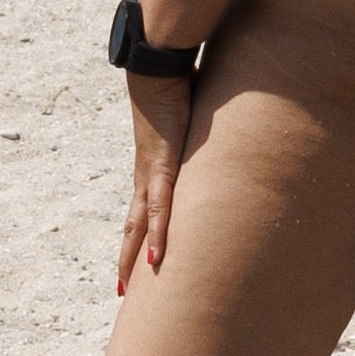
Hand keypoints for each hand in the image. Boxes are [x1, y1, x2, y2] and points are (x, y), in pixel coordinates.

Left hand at [118, 68, 195, 289]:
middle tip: (123, 291)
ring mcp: (151, 173)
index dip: (141, 235)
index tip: (138, 259)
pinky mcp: (161, 166)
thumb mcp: (198, 118)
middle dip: (128, 258)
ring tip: (127, 289)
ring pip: (141, 226)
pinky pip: (160, 209)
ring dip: (134, 258)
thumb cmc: (178, 84)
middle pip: (135, 226)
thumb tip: (232, 128)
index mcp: (153, 166)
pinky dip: (159, 235)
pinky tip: (155, 260)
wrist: (158, 65)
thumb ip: (210, 132)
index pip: (145, 209)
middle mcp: (147, 175)